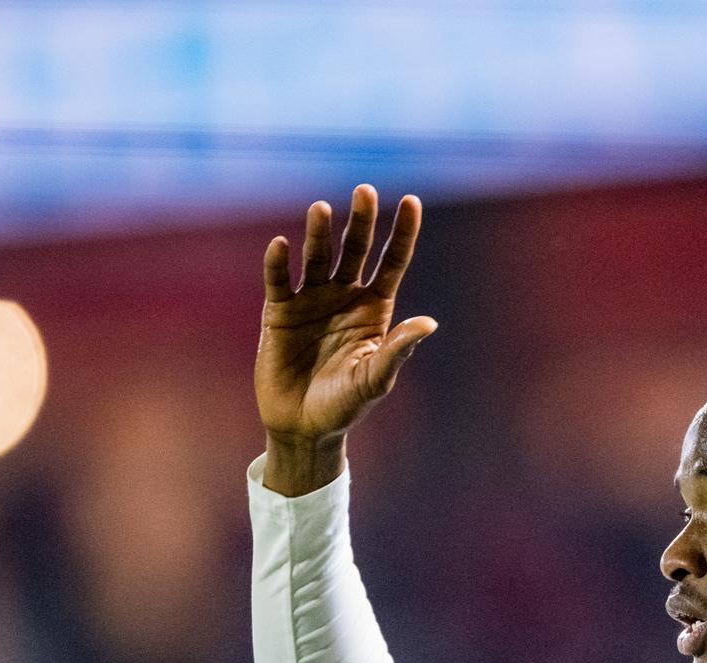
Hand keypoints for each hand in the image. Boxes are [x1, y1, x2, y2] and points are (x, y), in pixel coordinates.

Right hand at [256, 185, 435, 493]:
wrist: (303, 426)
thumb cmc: (345, 405)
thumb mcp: (375, 378)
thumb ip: (398, 350)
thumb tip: (429, 323)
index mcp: (374, 308)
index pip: (392, 262)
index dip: (402, 233)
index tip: (411, 201)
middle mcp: (344, 296)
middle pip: (355, 250)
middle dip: (361, 222)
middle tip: (364, 192)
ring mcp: (311, 300)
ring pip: (317, 258)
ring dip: (319, 234)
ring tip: (321, 209)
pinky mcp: (279, 311)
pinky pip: (279, 281)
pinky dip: (278, 264)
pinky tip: (280, 245)